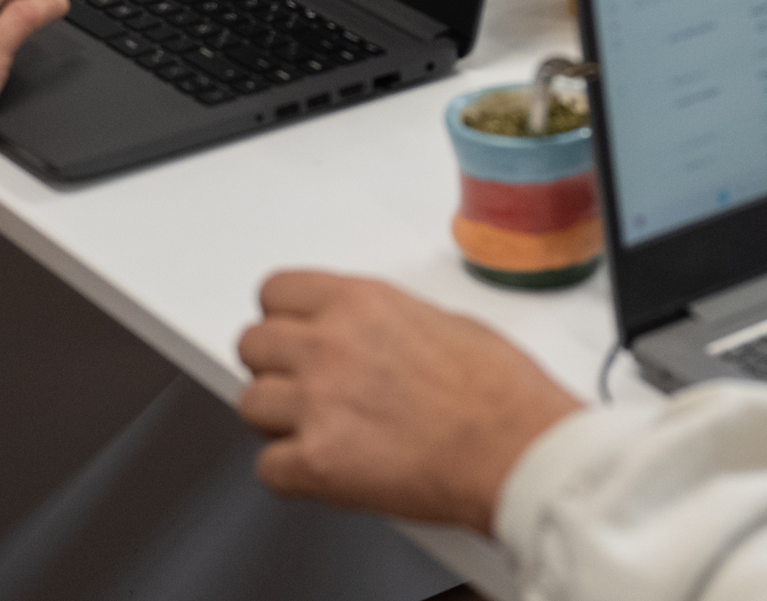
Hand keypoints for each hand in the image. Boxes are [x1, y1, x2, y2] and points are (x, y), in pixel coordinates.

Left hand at [236, 272, 582, 533]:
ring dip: (276, 421)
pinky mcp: (317, 463)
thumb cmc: (501, 393)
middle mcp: (329, 345)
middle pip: (251, 344)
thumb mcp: (447, 322)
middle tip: (301, 384)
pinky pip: (267, 469)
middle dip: (273, 366)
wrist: (518, 450)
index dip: (281, 317)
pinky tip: (321, 471)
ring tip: (313, 430)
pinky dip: (290, 475)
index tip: (291, 333)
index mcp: (361, 303)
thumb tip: (374, 340)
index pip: (275, 291)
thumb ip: (388, 326)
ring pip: (248, 404)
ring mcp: (318, 403)